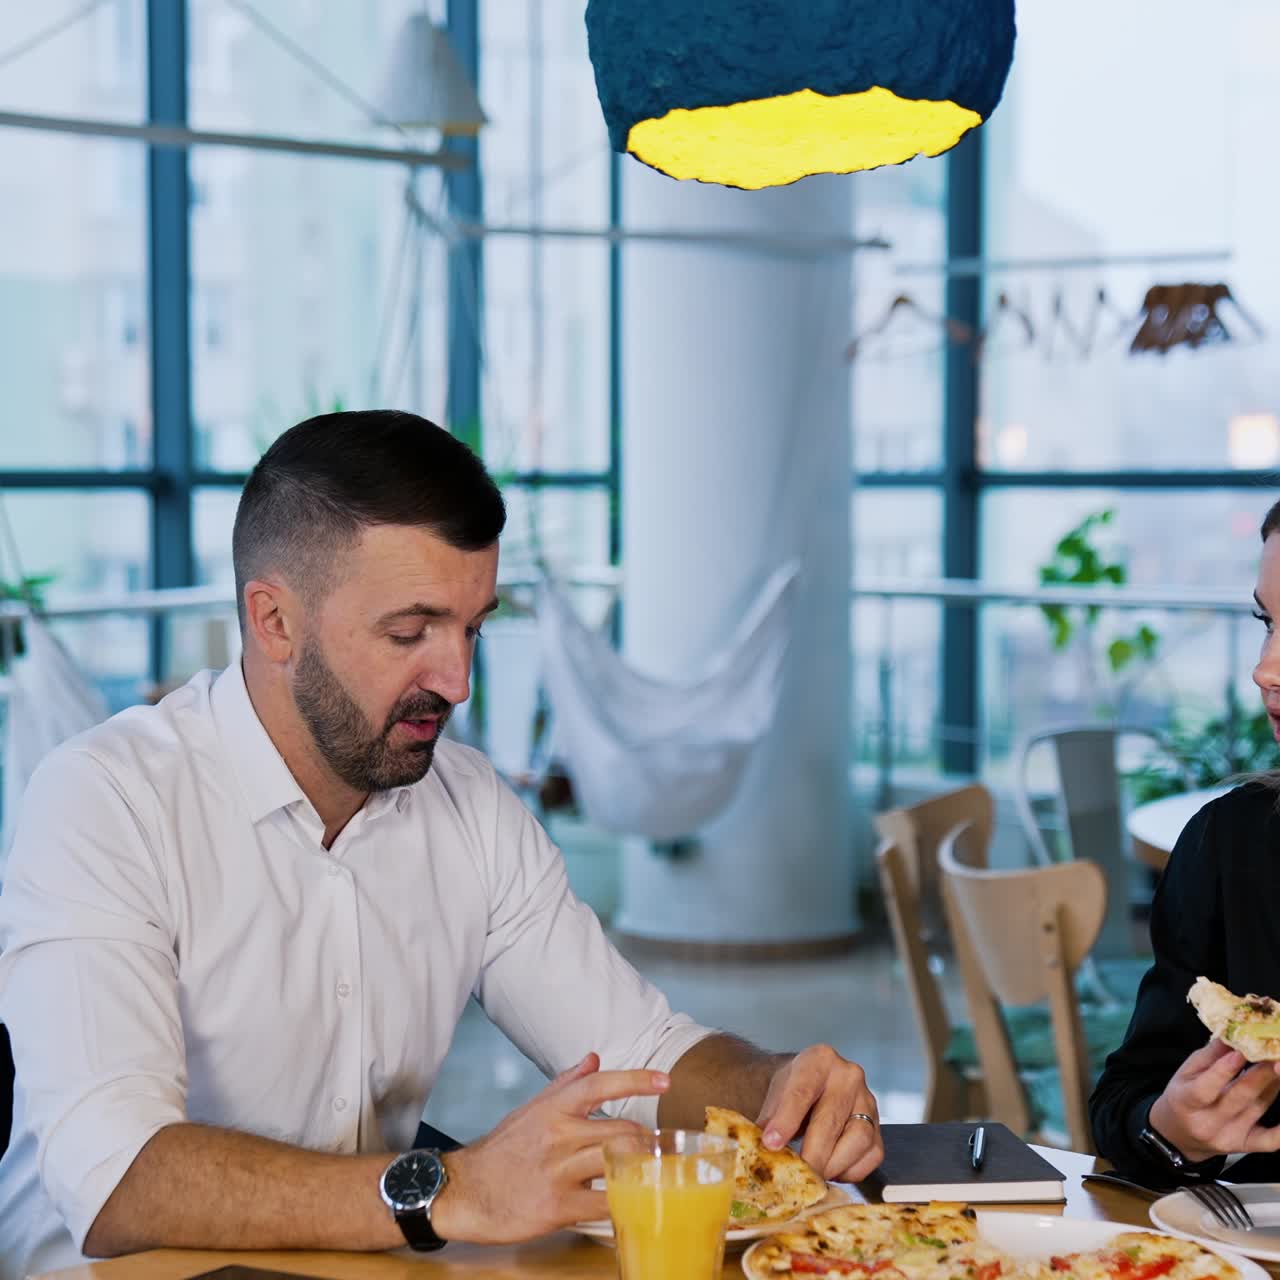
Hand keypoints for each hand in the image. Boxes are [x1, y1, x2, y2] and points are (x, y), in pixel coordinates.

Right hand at [430, 1052, 667, 1243]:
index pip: (600, 1084)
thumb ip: (565, 1084)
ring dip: (639, 1170)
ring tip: (649, 1174)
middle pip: (621, 1130)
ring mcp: (558, 1172)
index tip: (665, 1080)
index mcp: (553, 1109)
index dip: (636, 1079)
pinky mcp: (557, 1207)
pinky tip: (628, 1203)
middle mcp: (558, 1135)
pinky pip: (605, 1203)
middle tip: (659, 1149)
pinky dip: (622, 1203)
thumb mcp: (530, 1110)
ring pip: (617, 1163)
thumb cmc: (502, 1150)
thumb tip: (593, 1058)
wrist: (464, 1192)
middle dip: (645, 1141)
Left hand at [755, 1044, 882, 1181]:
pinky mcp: (879, 1127)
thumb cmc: (792, 1089)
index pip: (802, 1092)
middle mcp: (849, 1076)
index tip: (771, 1144)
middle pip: (831, 1120)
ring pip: (859, 1139)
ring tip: (814, 1174)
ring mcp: (868, 1101)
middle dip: (812, 1153)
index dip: (786, 1121)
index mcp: (819, 1059)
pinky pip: (872, 1155)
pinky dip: (852, 1171)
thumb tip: (764, 1150)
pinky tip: (832, 1171)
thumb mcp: (775, 1093)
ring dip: (834, 1164)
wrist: (812, 1084)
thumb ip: (769, 1119)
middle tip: (796, 1175)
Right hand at [1148, 1038, 1279, 1161]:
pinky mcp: (1246, 1144)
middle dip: (1261, 1074)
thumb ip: (1209, 1056)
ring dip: (1275, 1085)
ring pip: (1258, 1108)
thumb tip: (1231, 1034)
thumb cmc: (1182, 1098)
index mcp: (1186, 1102)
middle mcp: (1208, 1123)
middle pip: (1239, 1097)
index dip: (1223, 1070)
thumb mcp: (1185, 1073)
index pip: (1205, 1088)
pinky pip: (1270, 1140)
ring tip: (1279, 1065)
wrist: (1180, 1135)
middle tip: (1274, 1054)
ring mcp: (1230, 1136)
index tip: (1241, 1051)